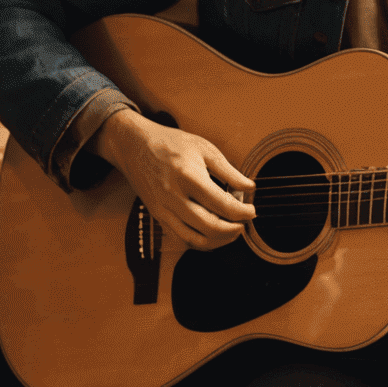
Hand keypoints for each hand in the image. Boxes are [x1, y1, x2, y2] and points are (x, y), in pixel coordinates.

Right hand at [93, 109, 253, 249]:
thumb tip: (249, 188)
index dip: (243, 213)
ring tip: (232, 231)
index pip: (223, 205)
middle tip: (244, 223)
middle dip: (234, 230)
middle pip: (210, 227)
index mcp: (188, 177)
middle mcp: (174, 197)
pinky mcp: (158, 217)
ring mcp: (164, 210)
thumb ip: (229, 171)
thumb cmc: (171, 144)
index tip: (252, 211)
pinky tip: (212, 234)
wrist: (135, 146)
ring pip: (195, 240)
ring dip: (218, 241)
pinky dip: (200, 242)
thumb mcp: (204, 149)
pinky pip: (181, 239)